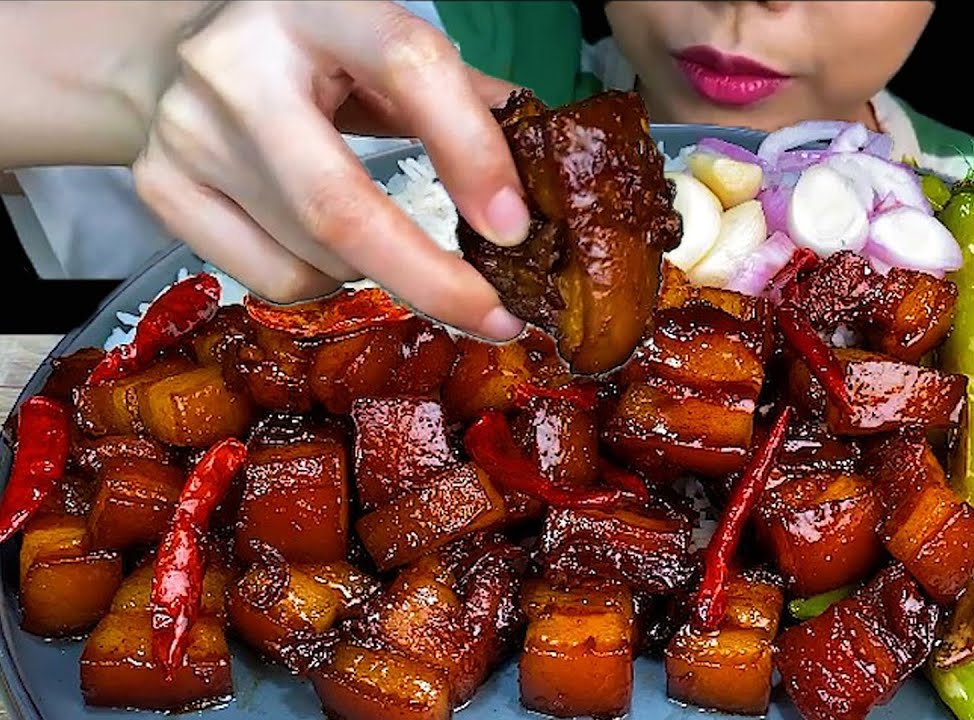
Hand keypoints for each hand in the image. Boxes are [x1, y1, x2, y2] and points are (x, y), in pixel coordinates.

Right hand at [131, 1, 529, 340]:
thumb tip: (536, 179)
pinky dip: (324, 282)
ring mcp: (188, 133)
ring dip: (379, 273)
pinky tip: (326, 245)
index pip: (410, 69)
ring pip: (313, 256)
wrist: (171, 54)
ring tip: (390, 243)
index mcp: (317, 7)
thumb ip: (456, 99)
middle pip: (338, 205)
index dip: (471, 153)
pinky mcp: (161, 189)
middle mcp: (239, 67)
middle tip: (494, 318)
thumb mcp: (378, 48)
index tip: (513, 228)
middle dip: (429, 278)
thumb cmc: (305, 52)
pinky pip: (271, 279)